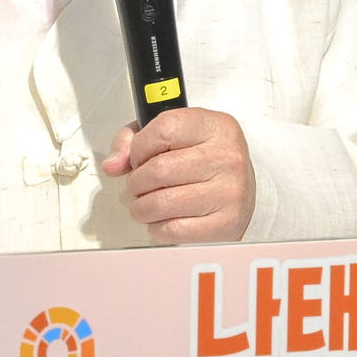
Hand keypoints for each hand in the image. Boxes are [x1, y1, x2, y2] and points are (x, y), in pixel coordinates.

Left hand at [102, 107, 255, 243]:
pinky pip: (174, 229)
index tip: (139, 157)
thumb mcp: (175, 134)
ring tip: (145, 204)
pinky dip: (157, 228)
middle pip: (158, 170)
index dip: (139, 147)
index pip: (163, 130)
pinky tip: (161, 220)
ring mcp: (229, 191)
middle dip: (136, 182)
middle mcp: (226, 156)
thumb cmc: (205, 159)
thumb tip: (113, 164)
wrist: (242, 188)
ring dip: (141, 207)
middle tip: (139, 185)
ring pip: (161, 202)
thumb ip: (134, 140)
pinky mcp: (226, 223)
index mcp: (214, 127)